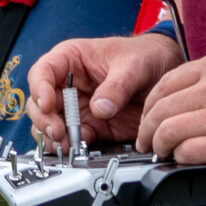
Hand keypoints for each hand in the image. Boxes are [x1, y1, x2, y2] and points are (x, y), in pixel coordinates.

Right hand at [26, 32, 179, 148]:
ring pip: (51, 125)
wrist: (166, 72)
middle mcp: (69, 84)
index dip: (40, 89)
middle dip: (45, 120)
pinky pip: (72, 140)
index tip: (47, 105)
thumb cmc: (146, 56)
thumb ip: (117, 86)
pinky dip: (72, 148)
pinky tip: (79, 150)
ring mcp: (78, 108)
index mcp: (71, 59)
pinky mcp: (91, 127)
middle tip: (58, 132)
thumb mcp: (135, 65)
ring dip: (55, 138)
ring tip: (68, 145)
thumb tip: (100, 109)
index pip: (42, 72)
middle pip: (40, 104)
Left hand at [138, 51, 205, 165]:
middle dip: (147, 129)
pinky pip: (190, 151)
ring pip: (168, 131)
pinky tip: (183, 160)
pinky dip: (180, 158)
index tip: (150, 118)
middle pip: (159, 109)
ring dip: (159, 146)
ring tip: (162, 154)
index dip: (150, 105)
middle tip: (147, 142)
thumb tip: (198, 98)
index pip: (164, 84)